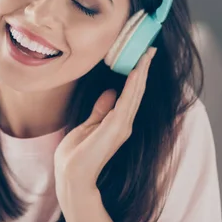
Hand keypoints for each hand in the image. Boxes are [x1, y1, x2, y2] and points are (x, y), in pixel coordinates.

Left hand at [54, 47, 156, 202]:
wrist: (71, 174)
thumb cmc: (77, 153)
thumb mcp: (88, 125)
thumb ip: (101, 109)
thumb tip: (111, 91)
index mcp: (117, 122)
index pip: (130, 93)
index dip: (137, 74)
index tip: (141, 56)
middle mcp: (123, 123)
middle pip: (137, 91)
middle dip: (143, 69)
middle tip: (150, 48)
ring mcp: (121, 126)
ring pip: (135, 94)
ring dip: (141, 73)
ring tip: (147, 54)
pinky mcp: (116, 128)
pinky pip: (127, 102)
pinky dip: (133, 86)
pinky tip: (137, 72)